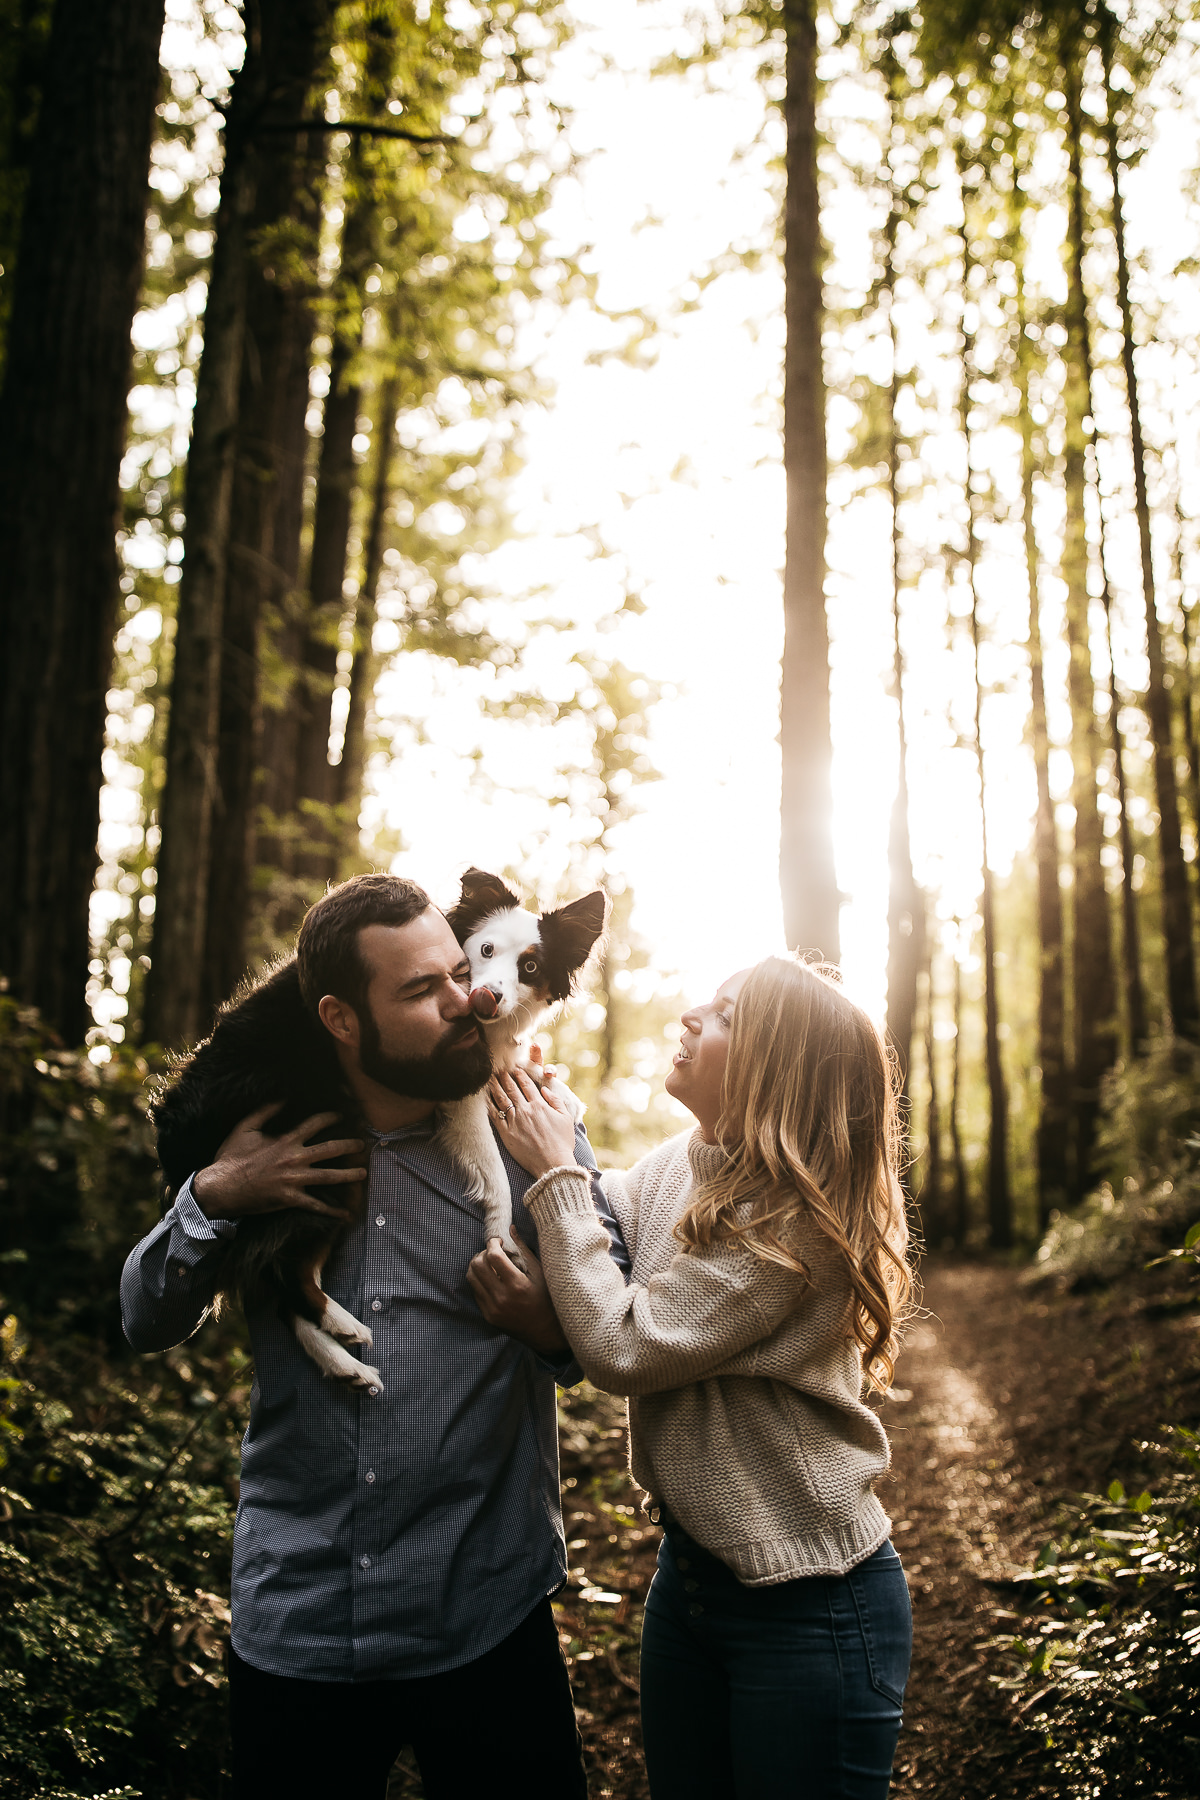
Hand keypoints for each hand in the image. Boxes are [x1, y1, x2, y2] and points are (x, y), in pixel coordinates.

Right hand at [192, 1105, 366, 1220]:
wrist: (221, 1187)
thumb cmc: (231, 1157)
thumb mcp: (245, 1128)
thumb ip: (264, 1111)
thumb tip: (280, 1098)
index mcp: (286, 1140)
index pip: (315, 1124)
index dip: (331, 1117)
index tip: (342, 1116)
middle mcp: (294, 1158)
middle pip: (330, 1149)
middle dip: (350, 1145)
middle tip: (363, 1144)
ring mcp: (294, 1179)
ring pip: (329, 1176)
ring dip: (349, 1175)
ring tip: (363, 1173)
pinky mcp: (290, 1198)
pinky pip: (316, 1206)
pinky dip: (332, 1211)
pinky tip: (346, 1214)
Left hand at [467, 1233, 569, 1357]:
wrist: (546, 1332)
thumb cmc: (548, 1300)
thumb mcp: (540, 1273)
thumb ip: (524, 1250)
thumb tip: (511, 1229)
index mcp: (517, 1285)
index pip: (493, 1256)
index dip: (493, 1243)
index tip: (498, 1241)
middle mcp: (501, 1298)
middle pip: (477, 1265)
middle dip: (482, 1253)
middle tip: (493, 1252)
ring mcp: (493, 1309)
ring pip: (471, 1278)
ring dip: (477, 1265)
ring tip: (489, 1264)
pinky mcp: (488, 1317)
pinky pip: (475, 1292)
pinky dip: (479, 1281)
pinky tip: (491, 1279)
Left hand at [486, 1068, 576, 1177]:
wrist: (553, 1164)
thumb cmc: (562, 1143)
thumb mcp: (565, 1118)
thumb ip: (555, 1101)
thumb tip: (545, 1089)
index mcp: (540, 1105)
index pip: (527, 1085)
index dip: (520, 1075)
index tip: (515, 1069)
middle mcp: (525, 1110)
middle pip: (512, 1089)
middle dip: (504, 1077)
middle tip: (499, 1069)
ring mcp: (514, 1121)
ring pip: (501, 1099)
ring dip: (495, 1087)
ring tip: (490, 1079)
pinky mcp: (506, 1133)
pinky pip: (495, 1116)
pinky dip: (489, 1105)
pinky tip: (485, 1098)